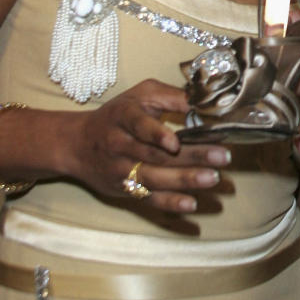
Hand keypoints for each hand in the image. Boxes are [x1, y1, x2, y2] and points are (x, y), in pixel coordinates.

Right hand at [64, 79, 231, 214]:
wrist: (78, 144)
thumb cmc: (118, 115)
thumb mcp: (140, 95)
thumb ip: (171, 96)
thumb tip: (205, 102)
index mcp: (123, 116)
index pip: (138, 125)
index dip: (155, 134)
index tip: (175, 142)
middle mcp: (119, 145)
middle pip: (155, 154)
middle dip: (191, 156)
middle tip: (222, 156)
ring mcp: (121, 171)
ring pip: (154, 178)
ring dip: (185, 180)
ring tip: (214, 178)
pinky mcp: (126, 189)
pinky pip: (149, 199)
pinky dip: (170, 203)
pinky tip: (191, 204)